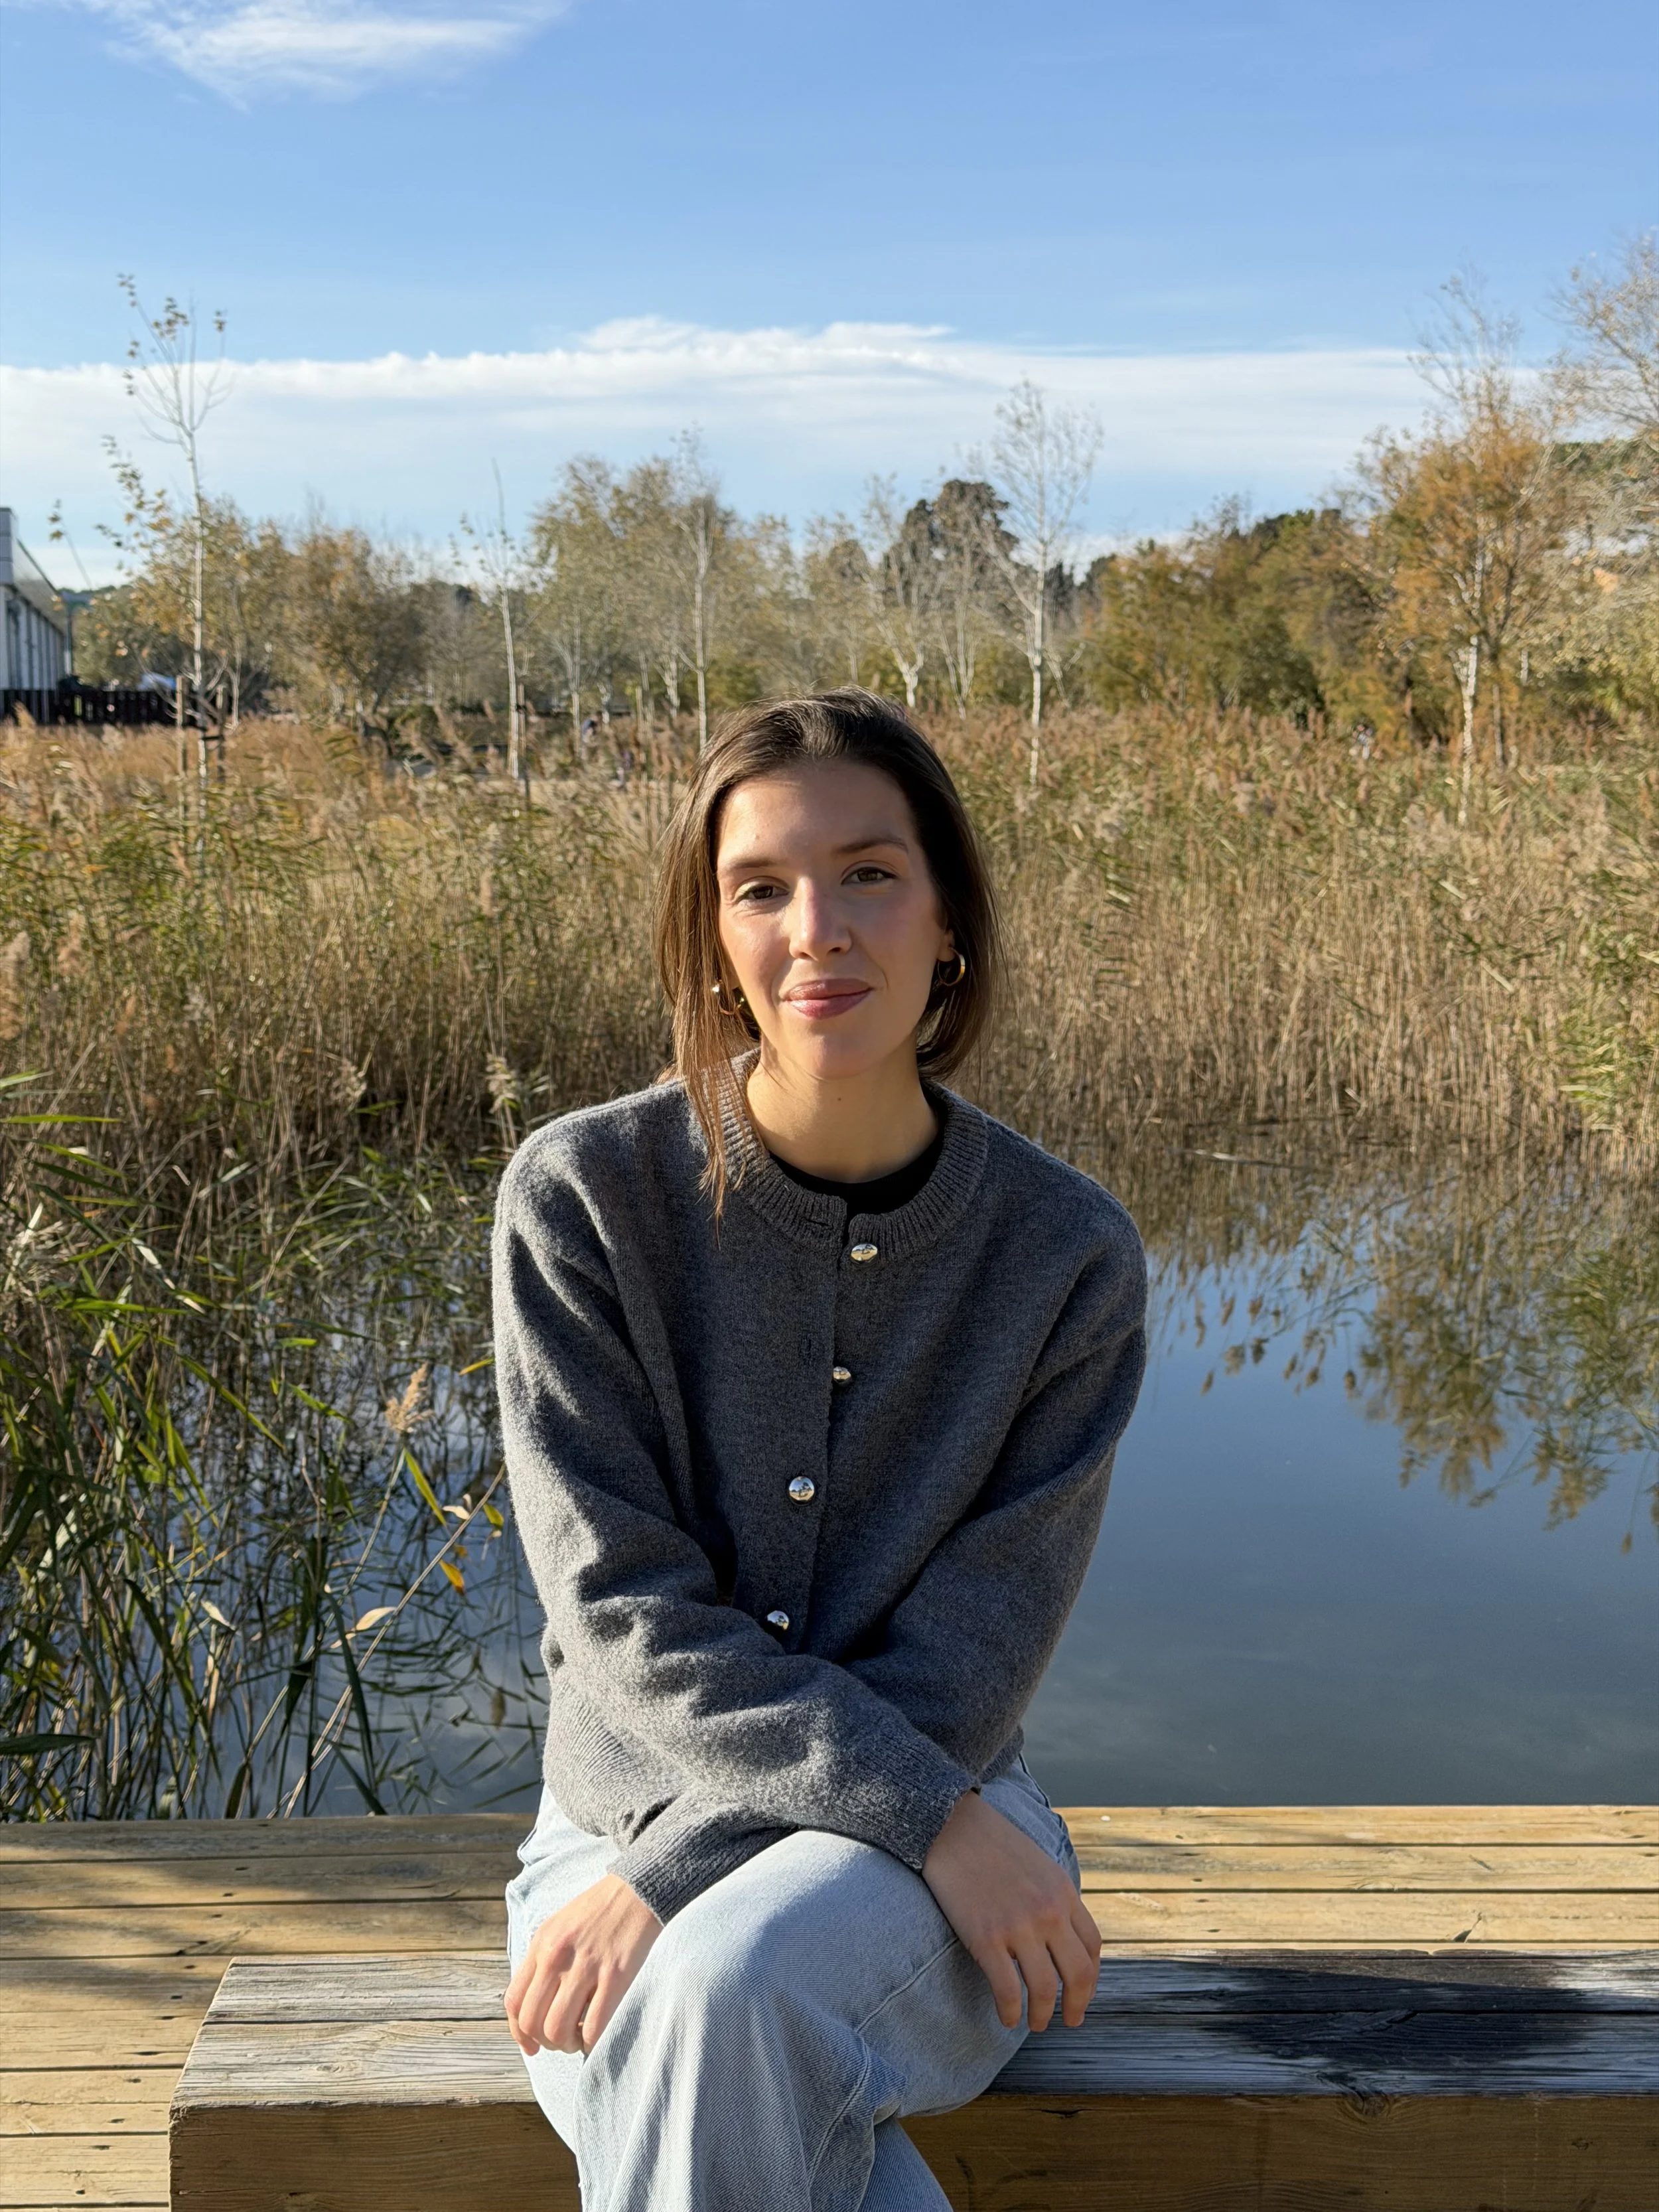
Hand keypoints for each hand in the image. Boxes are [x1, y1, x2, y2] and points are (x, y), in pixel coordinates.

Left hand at [505, 1872, 662, 2056]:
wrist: (637, 1890)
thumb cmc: (597, 1912)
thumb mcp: (558, 1927)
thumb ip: (542, 1962)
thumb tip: (535, 2008)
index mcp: (541, 1943)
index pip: (514, 2001)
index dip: (519, 2033)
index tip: (532, 2046)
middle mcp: (557, 1956)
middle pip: (533, 2021)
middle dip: (545, 2042)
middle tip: (562, 2040)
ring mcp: (586, 1966)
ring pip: (558, 2030)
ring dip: (566, 2045)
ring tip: (578, 2038)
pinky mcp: (616, 1975)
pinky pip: (594, 2027)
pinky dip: (591, 2042)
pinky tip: (596, 2034)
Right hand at [922, 1790, 1099, 2032]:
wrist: (951, 1825)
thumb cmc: (990, 1843)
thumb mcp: (1038, 1864)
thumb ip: (1053, 1897)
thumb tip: (1061, 1935)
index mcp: (1063, 1892)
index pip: (1092, 1946)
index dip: (1092, 1976)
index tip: (1083, 1991)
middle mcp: (1048, 1912)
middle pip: (1078, 1974)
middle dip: (1078, 2005)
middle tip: (1071, 2020)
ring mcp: (1018, 1927)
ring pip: (1045, 1989)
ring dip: (1043, 2015)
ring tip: (1036, 2024)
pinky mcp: (986, 1938)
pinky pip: (1007, 1990)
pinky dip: (1010, 2012)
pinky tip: (1006, 2017)